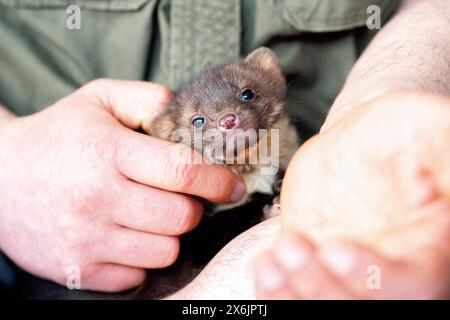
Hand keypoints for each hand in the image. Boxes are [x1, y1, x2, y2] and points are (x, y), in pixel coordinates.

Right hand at [0, 79, 244, 291]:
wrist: (0, 177)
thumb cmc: (57, 136)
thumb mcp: (99, 99)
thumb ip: (148, 99)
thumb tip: (192, 118)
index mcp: (107, 152)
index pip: (183, 171)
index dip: (218, 180)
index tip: (232, 185)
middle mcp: (97, 198)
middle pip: (181, 216)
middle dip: (192, 207)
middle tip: (178, 195)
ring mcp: (86, 239)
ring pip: (165, 250)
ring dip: (169, 233)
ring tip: (149, 214)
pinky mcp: (78, 269)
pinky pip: (138, 275)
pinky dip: (142, 258)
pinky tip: (126, 235)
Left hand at [255, 90, 449, 298]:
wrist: (354, 144)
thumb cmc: (397, 133)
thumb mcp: (428, 130)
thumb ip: (445, 157)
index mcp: (430, 249)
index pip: (414, 285)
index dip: (374, 277)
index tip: (336, 249)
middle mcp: (388, 269)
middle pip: (360, 303)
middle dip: (321, 286)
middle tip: (291, 250)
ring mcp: (346, 271)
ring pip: (324, 302)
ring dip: (292, 293)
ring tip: (269, 264)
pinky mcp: (313, 265)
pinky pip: (295, 293)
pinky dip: (276, 291)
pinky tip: (265, 269)